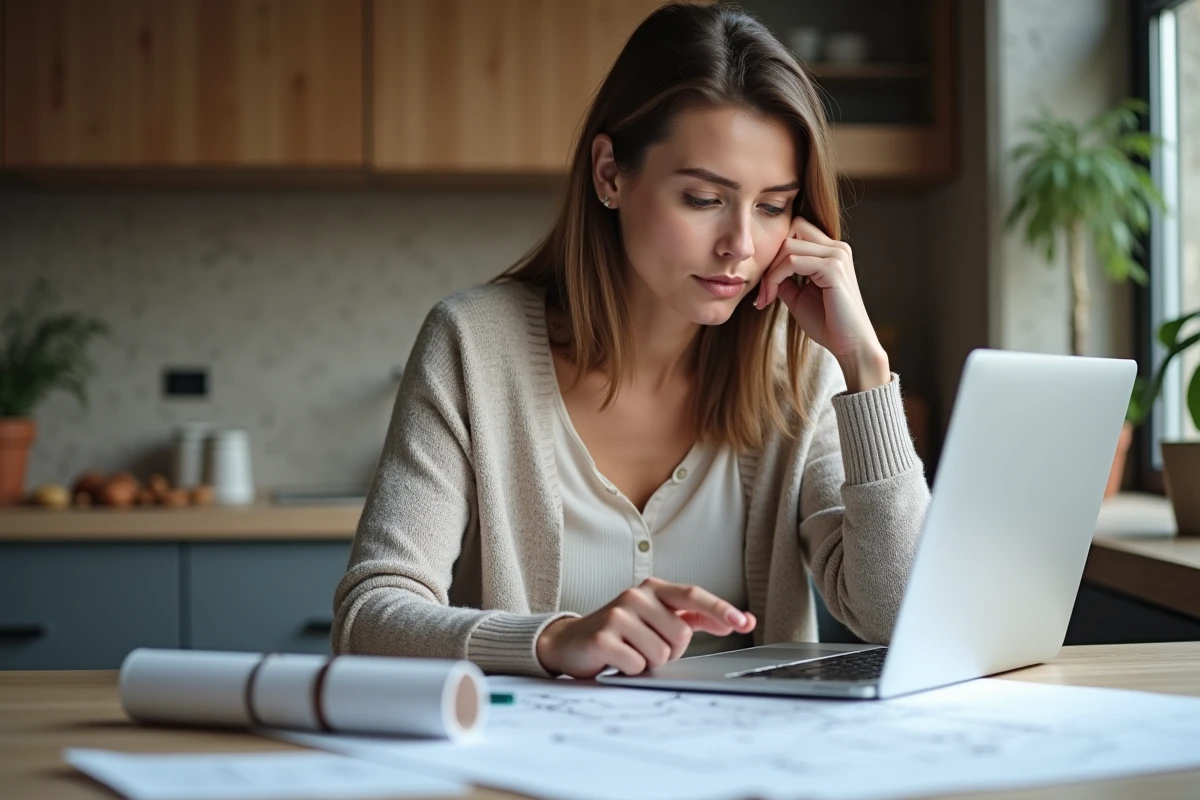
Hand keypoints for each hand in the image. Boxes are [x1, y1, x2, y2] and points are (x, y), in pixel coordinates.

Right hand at [535, 577, 756, 677]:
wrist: (571, 642)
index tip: (743, 622)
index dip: (720, 609)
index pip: (693, 596)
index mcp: (653, 588)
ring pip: (661, 654)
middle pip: (680, 635)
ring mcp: (618, 614)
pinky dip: (632, 670)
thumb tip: (738, 619)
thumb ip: (693, 617)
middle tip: (646, 646)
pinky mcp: (604, 637)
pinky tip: (617, 660)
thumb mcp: (656, 617)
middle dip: (670, 651)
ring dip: (649, 662)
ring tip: (630, 652)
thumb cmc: (621, 632)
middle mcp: (636, 595)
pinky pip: (638, 665)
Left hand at [753, 216, 889, 391]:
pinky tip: (772, 298)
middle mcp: (837, 248)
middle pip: (790, 232)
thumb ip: (784, 277)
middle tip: (762, 290)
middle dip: (771, 259)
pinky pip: (792, 262)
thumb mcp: (797, 296)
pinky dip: (775, 278)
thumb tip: (764, 267)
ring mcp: (837, 256)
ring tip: (766, 296)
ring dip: (770, 272)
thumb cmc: (827, 323)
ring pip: (788, 246)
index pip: (795, 231)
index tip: (765, 285)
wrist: (850, 345)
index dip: (775, 253)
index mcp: (831, 252)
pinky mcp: (833, 268)